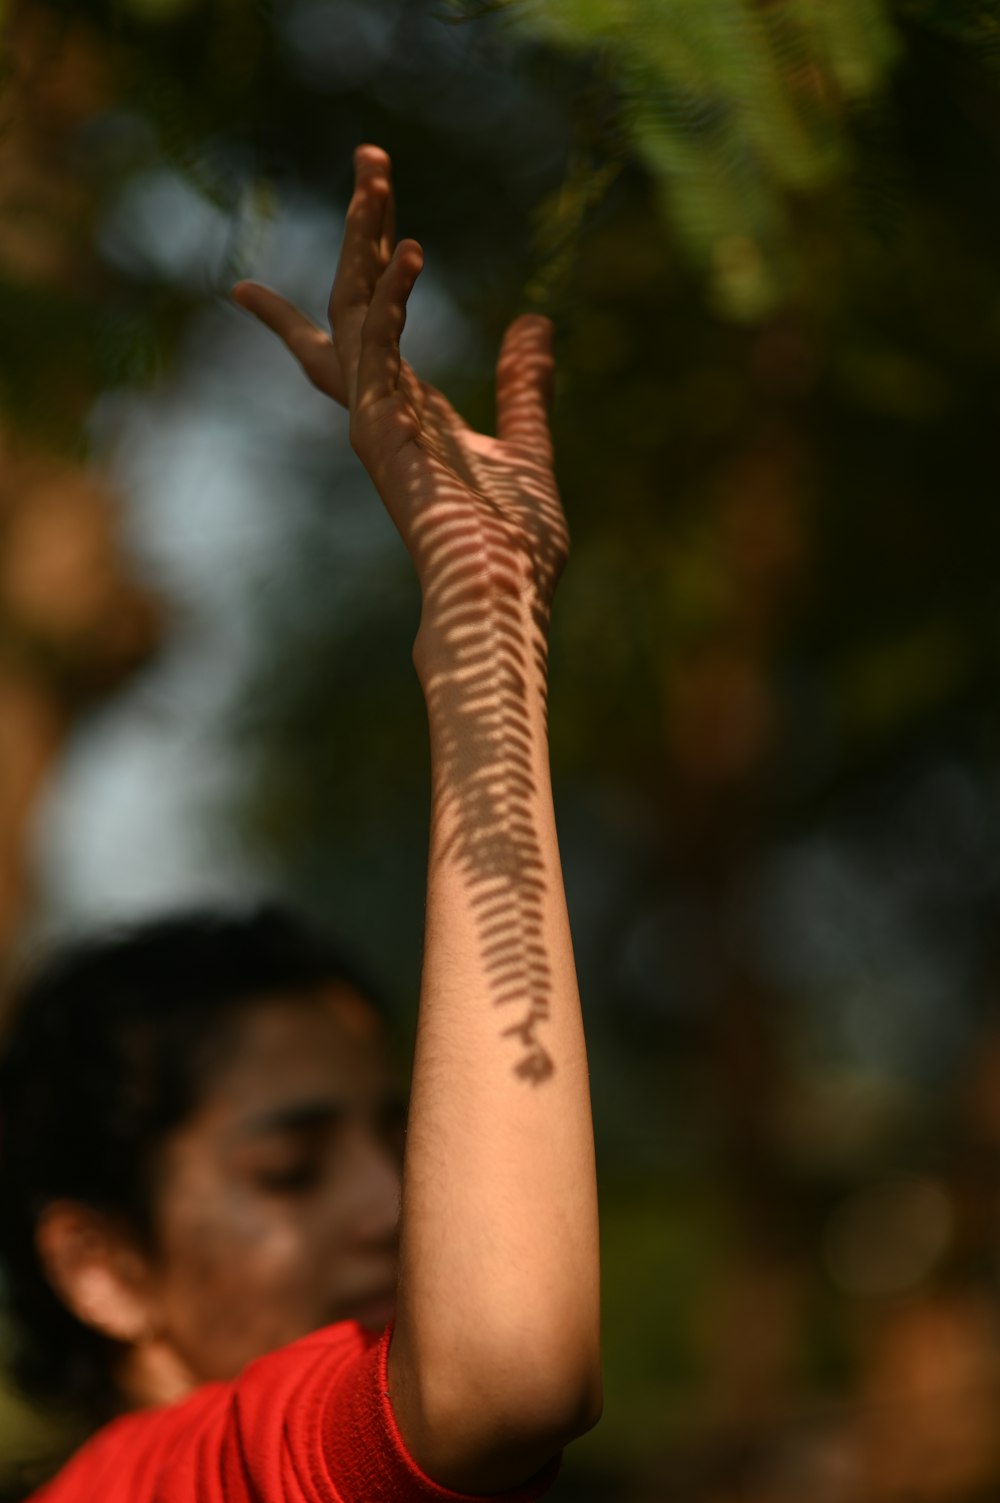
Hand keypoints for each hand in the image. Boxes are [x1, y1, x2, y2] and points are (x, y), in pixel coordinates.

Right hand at [232, 147, 567, 630]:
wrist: (504, 593)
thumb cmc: (516, 543)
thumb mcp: (530, 448)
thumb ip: (525, 387)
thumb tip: (534, 323)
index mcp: (412, 415)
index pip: (364, 337)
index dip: (354, 285)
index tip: (299, 260)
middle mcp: (385, 411)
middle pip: (356, 302)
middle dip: (362, 230)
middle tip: (372, 158)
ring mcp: (376, 420)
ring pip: (354, 309)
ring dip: (364, 237)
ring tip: (377, 169)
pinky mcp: (379, 430)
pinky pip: (376, 346)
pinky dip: (389, 296)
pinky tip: (410, 248)